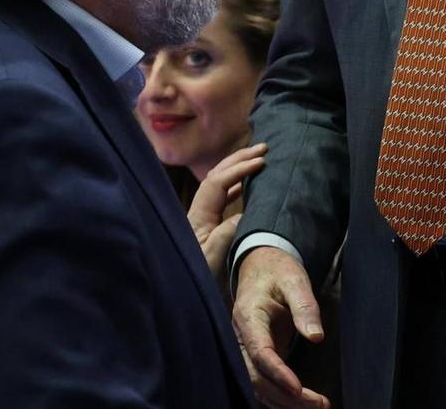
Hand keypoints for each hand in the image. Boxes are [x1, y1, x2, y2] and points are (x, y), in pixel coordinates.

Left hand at [187, 143, 266, 278]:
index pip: (217, 182)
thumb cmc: (197, 279)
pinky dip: (238, 186)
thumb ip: (227, 233)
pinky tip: (249, 185)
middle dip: (238, 159)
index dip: (239, 169)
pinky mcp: (209, 229)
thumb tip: (245, 212)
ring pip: (220, 185)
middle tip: (263, 148)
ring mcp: (203, 220)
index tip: (260, 162)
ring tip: (258, 158)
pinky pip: (224, 200)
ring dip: (238, 169)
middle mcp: (199, 213)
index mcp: (198, 217)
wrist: (182, 296)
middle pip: (217, 176)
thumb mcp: (213, 258)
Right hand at [232, 248, 328, 408]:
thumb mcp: (294, 280)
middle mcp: (242, 337)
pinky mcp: (258, 353)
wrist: (261, 264)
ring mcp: (247, 347)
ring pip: (258, 384)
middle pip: (256, 377)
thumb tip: (316, 337)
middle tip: (318, 404)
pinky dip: (280, 395)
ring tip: (316, 407)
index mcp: (249, 317)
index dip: (278, 374)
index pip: (260, 353)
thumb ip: (305, 306)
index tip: (299, 390)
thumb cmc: (278, 270)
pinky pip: (264, 380)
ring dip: (284, 401)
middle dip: (285, 396)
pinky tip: (301, 403)